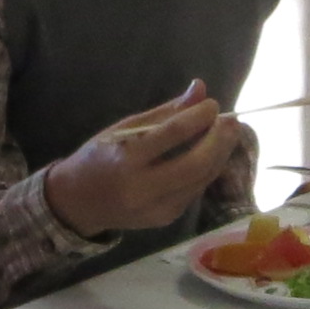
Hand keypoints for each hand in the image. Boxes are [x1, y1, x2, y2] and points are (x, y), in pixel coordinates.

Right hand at [41, 84, 234, 238]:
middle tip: (232, 122)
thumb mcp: (124, 128)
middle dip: (219, 141)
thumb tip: (200, 89)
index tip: (213, 104)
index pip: (172, 134)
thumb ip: (165, 112)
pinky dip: (206, 172)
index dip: (199, 117)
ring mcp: (155, 208)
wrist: (77, 202)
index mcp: (126, 157)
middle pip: (195, 164)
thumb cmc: (100, 157)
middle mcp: (141, 187)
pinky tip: (211, 156)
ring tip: (228, 135)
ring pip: (200, 181)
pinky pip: (193, 192)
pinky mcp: (164, 219)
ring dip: (219, 156)